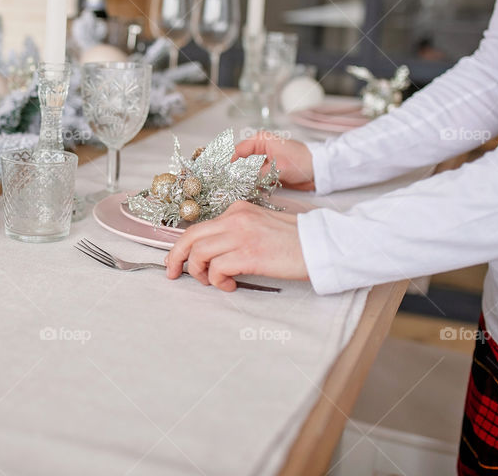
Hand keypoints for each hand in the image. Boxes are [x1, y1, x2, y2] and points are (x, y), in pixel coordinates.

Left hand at [164, 201, 308, 290]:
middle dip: (176, 258)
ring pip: (199, 254)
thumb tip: (212, 253)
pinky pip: (216, 269)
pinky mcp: (249, 254)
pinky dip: (218, 282)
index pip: (198, 227)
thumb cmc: (296, 241)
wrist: (323, 244)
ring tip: (215, 282)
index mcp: (237, 210)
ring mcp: (241, 235)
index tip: (178, 261)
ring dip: (201, 274)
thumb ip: (236, 233)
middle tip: (174, 274)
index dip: (182, 246)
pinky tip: (231, 285)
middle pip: (190, 237)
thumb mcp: (260, 226)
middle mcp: (235, 218)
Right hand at [234, 131, 314, 190]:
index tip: (225, 175)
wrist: (318, 171)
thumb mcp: (278, 168)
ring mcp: (263, 161)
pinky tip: (249, 191)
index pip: (238, 150)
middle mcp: (259, 149)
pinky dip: (252, 185)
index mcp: (260, 140)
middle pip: (240, 161)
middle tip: (230, 184)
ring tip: (238, 189)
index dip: (230, 163)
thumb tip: (242, 181)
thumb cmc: (302, 162)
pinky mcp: (267, 172)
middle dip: (235, 173)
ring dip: (243, 180)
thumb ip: (258, 174)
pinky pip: (255, 178)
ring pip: (246, 171)